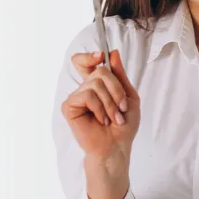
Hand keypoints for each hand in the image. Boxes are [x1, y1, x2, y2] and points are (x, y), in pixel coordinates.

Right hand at [61, 49, 140, 163]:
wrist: (117, 146)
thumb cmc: (124, 125)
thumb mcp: (129, 96)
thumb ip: (120, 75)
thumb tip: (112, 53)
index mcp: (96, 84)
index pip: (84, 61)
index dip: (90, 56)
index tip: (102, 56)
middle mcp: (84, 88)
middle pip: (99, 71)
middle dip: (116, 89)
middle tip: (121, 108)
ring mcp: (76, 97)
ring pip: (95, 83)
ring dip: (110, 103)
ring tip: (113, 118)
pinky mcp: (69, 107)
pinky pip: (87, 95)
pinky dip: (99, 108)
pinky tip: (101, 120)